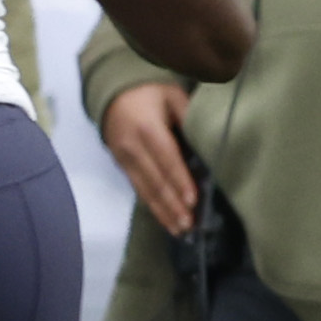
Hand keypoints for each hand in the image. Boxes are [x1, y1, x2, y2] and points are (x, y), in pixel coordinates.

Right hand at [103, 80, 199, 229]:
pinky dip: (152, 205)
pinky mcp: (120, 165)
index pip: (167, 160)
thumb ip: (188, 117)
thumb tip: (207, 142)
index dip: (180, 181)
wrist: (113, 91)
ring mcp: (123, 158)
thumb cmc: (150, 91)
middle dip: (172, 205)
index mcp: (147, 128)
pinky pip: (138, 188)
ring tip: (179, 229)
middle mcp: (132, 147)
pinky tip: (164, 218)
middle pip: (155, 181)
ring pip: (145, 190)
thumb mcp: (172, 95)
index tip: (193, 201)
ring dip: (162, 211)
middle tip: (188, 225)